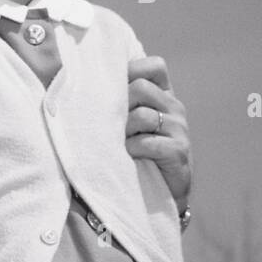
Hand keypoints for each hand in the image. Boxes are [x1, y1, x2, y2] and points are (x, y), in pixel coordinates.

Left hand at [126, 56, 191, 206]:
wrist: (159, 195)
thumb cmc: (135, 155)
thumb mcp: (126, 124)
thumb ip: (118, 103)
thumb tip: (81, 84)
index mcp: (163, 96)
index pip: (155, 67)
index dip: (133, 70)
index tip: (113, 90)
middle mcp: (174, 108)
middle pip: (140, 88)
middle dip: (119, 106)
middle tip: (113, 127)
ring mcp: (180, 129)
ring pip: (141, 115)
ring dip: (122, 132)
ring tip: (120, 144)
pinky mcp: (179, 151)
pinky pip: (147, 142)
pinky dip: (132, 149)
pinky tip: (129, 156)